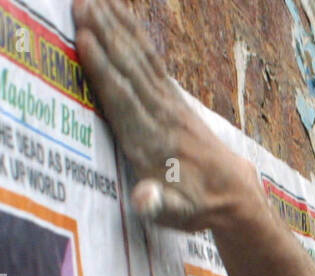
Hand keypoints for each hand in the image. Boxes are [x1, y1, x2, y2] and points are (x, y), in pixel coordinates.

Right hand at [73, 0, 257, 230]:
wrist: (234, 194)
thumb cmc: (195, 206)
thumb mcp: (176, 215)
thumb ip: (158, 205)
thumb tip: (144, 199)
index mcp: (151, 141)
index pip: (123, 98)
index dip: (102, 69)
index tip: (84, 38)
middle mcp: (160, 115)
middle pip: (128, 69)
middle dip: (104, 36)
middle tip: (80, 2)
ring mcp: (169, 102)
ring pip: (140, 58)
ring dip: (116, 27)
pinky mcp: (174, 97)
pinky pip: (152, 59)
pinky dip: (135, 34)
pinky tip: (120, 12)